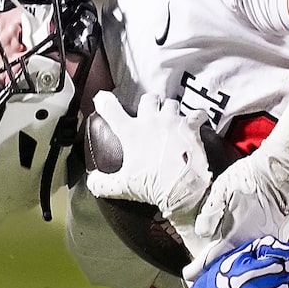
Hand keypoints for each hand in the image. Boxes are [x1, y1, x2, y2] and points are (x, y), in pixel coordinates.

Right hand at [83, 91, 211, 222]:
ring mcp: (172, 121)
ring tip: (171, 119)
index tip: (102, 98)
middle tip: (150, 113)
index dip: (104, 101)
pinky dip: (197, 117)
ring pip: (171, 103)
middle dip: (149, 103)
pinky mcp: (191, 127)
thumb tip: (91, 182)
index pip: (110, 109)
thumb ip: (102, 184)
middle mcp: (150, 121)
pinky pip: (197, 114)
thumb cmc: (152, 185)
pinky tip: (196, 123)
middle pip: (147, 98)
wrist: (183, 190)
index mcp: (130, 132)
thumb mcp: (122, 187)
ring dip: (170, 110)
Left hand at [184, 149, 288, 277]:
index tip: (187, 274)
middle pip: (229, 265)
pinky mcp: (280, 237)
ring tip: (220, 269)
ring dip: (232, 265)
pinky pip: (261, 254)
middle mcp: (251, 243)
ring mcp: (268, 241)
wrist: (282, 170)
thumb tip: (201, 233)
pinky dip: (249, 257)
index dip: (197, 269)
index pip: (211, 259)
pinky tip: (242, 256)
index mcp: (234, 235)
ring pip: (246, 261)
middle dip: (214, 271)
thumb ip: (210, 214)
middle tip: (201, 276)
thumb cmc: (250, 177)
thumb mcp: (221, 190)